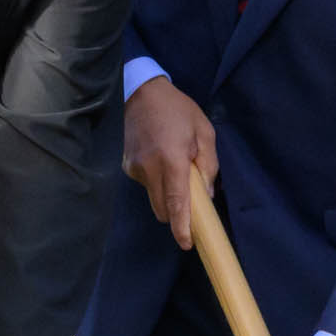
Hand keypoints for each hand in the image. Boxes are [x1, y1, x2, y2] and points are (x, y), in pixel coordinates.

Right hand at [124, 76, 217, 246]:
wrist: (141, 92)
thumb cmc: (178, 110)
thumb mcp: (204, 132)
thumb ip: (208, 165)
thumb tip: (206, 194)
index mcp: (171, 160)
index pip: (177, 203)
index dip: (182, 227)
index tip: (187, 243)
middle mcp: (149, 169)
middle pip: (163, 209)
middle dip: (177, 214)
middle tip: (192, 199)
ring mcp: (134, 169)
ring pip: (154, 199)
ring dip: (167, 195)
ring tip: (174, 168)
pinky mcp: (126, 167)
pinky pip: (146, 185)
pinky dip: (156, 181)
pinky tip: (160, 158)